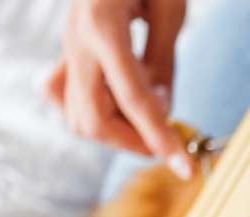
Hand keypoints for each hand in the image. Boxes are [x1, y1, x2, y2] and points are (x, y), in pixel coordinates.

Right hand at [45, 0, 192, 177]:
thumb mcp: (169, 7)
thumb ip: (162, 60)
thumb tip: (160, 107)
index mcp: (103, 27)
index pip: (134, 99)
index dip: (160, 138)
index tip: (183, 168)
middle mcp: (77, 42)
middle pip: (92, 120)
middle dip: (133, 142)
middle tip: (168, 143)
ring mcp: (67, 48)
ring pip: (76, 116)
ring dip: (117, 130)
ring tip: (151, 116)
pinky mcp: (68, 52)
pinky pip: (65, 97)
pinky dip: (95, 111)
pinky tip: (123, 102)